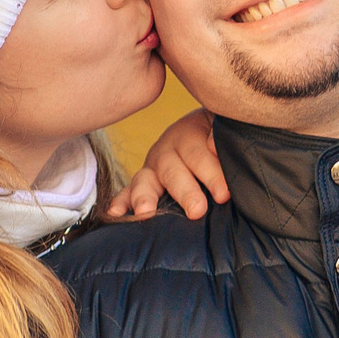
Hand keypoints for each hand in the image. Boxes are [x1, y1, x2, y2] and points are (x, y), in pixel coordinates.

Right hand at [110, 109, 225, 218]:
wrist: (207, 129)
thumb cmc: (220, 133)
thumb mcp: (222, 124)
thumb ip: (220, 132)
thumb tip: (212, 144)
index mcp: (189, 133)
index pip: (199, 154)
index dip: (211, 174)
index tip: (223, 194)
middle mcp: (167, 150)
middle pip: (173, 171)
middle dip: (185, 192)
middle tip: (197, 210)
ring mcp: (152, 167)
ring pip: (145, 181)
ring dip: (144, 197)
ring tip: (145, 212)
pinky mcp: (144, 182)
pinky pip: (128, 192)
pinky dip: (121, 201)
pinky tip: (114, 213)